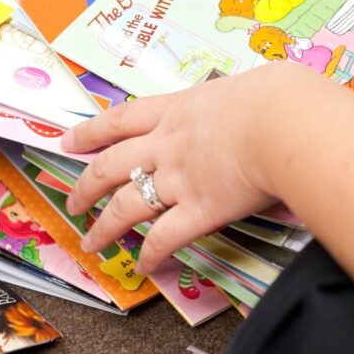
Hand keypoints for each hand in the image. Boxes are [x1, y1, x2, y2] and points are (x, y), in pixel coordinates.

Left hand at [62, 63, 314, 271]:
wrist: (283, 123)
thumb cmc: (276, 98)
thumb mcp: (247, 87)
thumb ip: (237, 101)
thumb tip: (254, 103)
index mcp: (176, 111)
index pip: (120, 121)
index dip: (90, 132)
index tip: (69, 141)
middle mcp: (167, 146)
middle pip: (110, 167)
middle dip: (86, 187)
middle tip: (74, 202)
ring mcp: (179, 180)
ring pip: (125, 207)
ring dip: (104, 227)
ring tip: (91, 243)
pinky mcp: (199, 211)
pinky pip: (164, 238)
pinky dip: (150, 255)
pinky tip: (142, 266)